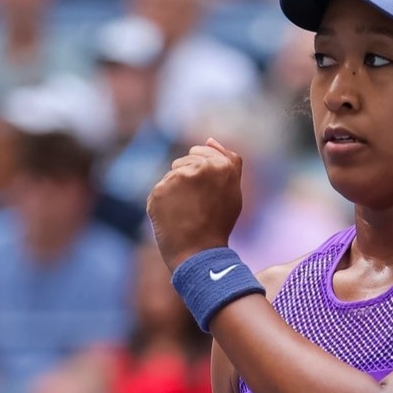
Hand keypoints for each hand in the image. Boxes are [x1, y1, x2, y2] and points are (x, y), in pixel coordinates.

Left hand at [147, 139, 244, 271]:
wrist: (199, 253)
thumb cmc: (218, 222)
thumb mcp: (233, 191)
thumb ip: (228, 161)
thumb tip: (209, 138)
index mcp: (222, 165)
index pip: (201, 151)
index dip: (202, 171)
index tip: (206, 191)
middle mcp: (200, 168)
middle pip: (184, 161)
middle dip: (188, 179)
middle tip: (199, 205)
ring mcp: (177, 179)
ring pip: (171, 175)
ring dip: (175, 189)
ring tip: (187, 211)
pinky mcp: (159, 191)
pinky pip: (159, 191)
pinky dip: (163, 203)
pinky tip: (174, 217)